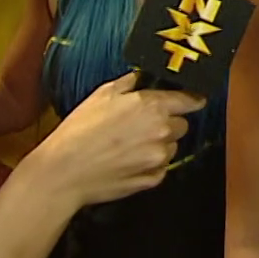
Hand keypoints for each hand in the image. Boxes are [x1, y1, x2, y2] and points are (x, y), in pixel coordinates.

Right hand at [24, 71, 204, 205]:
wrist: (64, 171)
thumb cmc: (79, 130)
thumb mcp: (101, 95)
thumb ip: (128, 84)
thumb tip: (140, 78)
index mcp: (152, 106)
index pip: (189, 101)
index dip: (191, 100)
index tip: (194, 100)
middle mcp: (162, 131)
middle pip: (182, 125)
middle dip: (168, 124)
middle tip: (143, 125)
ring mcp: (158, 158)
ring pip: (172, 148)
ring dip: (159, 145)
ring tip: (130, 145)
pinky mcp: (152, 179)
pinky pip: (161, 169)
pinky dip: (150, 165)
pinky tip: (128, 161)